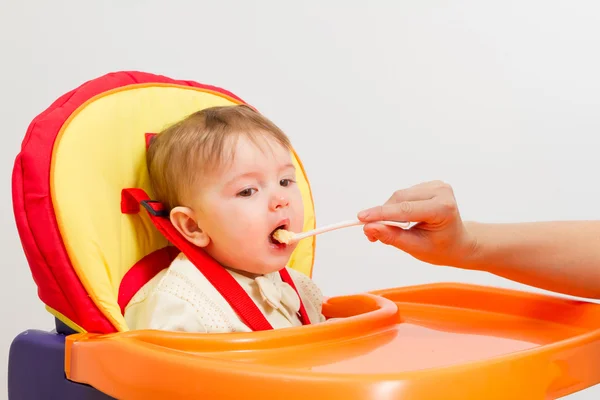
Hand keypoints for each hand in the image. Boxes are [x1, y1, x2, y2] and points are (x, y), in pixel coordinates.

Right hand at [357, 181, 476, 266]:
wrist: (458, 243)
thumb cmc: (440, 248)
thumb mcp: (416, 248)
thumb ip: (392, 237)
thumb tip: (369, 228)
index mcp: (443, 208)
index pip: (405, 210)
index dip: (381, 214)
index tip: (361, 219)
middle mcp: (441, 192)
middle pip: (400, 200)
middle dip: (382, 215)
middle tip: (370, 234)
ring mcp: (437, 185)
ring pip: (399, 196)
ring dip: (387, 211)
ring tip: (385, 229)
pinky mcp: (430, 184)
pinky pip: (404, 195)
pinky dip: (395, 207)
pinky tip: (400, 220)